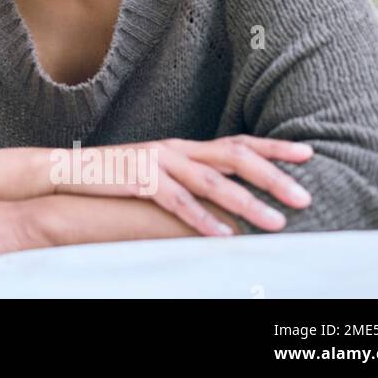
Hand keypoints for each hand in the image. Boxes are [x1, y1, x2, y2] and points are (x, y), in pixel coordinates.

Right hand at [50, 135, 313, 234]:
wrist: (70, 169)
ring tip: (276, 223)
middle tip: (305, 196)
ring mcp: (159, 162)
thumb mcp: (159, 170)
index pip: (238, 141)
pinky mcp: (140, 180)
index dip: (273, 148)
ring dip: (248, 203)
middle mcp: (177, 149)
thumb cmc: (118, 176)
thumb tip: (224, 194)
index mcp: (185, 145)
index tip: (308, 155)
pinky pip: (178, 202)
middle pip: (235, 156)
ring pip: (213, 182)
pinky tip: (224, 235)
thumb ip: (188, 177)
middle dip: (273, 176)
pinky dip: (204, 220)